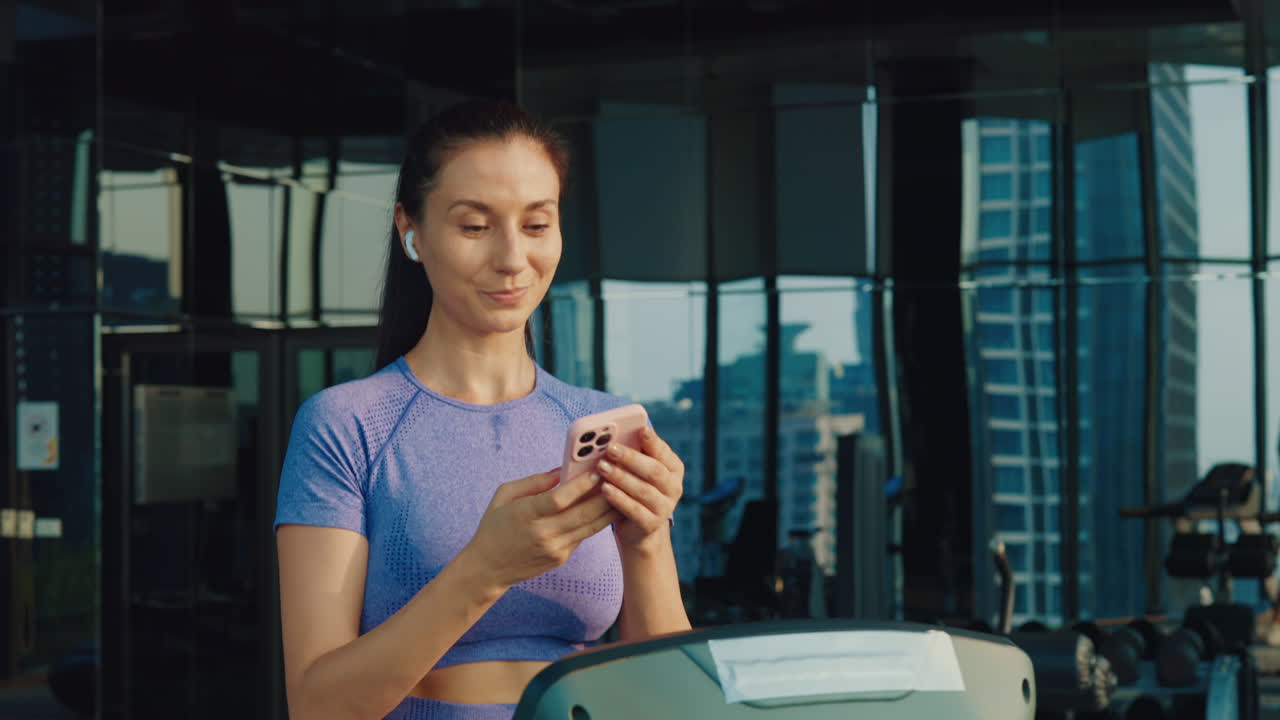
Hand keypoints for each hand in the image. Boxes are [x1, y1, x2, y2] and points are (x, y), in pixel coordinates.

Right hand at [461, 469, 620, 590]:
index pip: (559, 499)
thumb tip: (561, 470)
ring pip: (590, 527)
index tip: (596, 471)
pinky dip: (596, 521)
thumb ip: (533, 482)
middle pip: (583, 514)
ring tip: (622, 492)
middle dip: (605, 495)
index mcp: (526, 515)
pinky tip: (607, 508)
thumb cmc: (494, 526)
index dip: (580, 486)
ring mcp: (555, 549)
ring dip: (609, 509)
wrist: (488, 568)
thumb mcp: (505, 495)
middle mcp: (543, 534)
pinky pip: (583, 536)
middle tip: (619, 477)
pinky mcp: (561, 558)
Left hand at [595, 426, 683, 547]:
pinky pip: (634, 509)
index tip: (641, 429)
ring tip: (602, 467)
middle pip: (654, 470)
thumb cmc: (635, 488)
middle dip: (630, 458)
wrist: (638, 527)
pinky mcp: (652, 524)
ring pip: (643, 490)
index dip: (653, 442)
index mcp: (674, 469)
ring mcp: (665, 508)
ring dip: (621, 477)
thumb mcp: (637, 469)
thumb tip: (616, 432)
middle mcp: (674, 488)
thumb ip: (634, 452)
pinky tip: (604, 489)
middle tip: (610, 449)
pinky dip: (619, 498)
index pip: (664, 452)